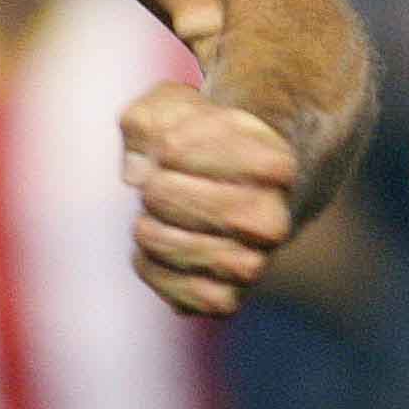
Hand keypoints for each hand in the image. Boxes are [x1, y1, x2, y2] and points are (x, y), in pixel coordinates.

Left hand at [119, 82, 298, 317]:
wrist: (238, 191)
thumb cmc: (202, 142)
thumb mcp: (176, 108)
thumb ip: (146, 122)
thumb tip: (135, 172)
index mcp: (273, 164)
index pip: (174, 149)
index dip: (158, 143)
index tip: (172, 145)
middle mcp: (272, 221)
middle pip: (165, 195)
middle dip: (152, 186)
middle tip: (161, 183)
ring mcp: (253, 265)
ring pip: (169, 245)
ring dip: (149, 227)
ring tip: (157, 214)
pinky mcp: (225, 300)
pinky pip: (172, 291)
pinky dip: (150, 265)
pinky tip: (158, 246)